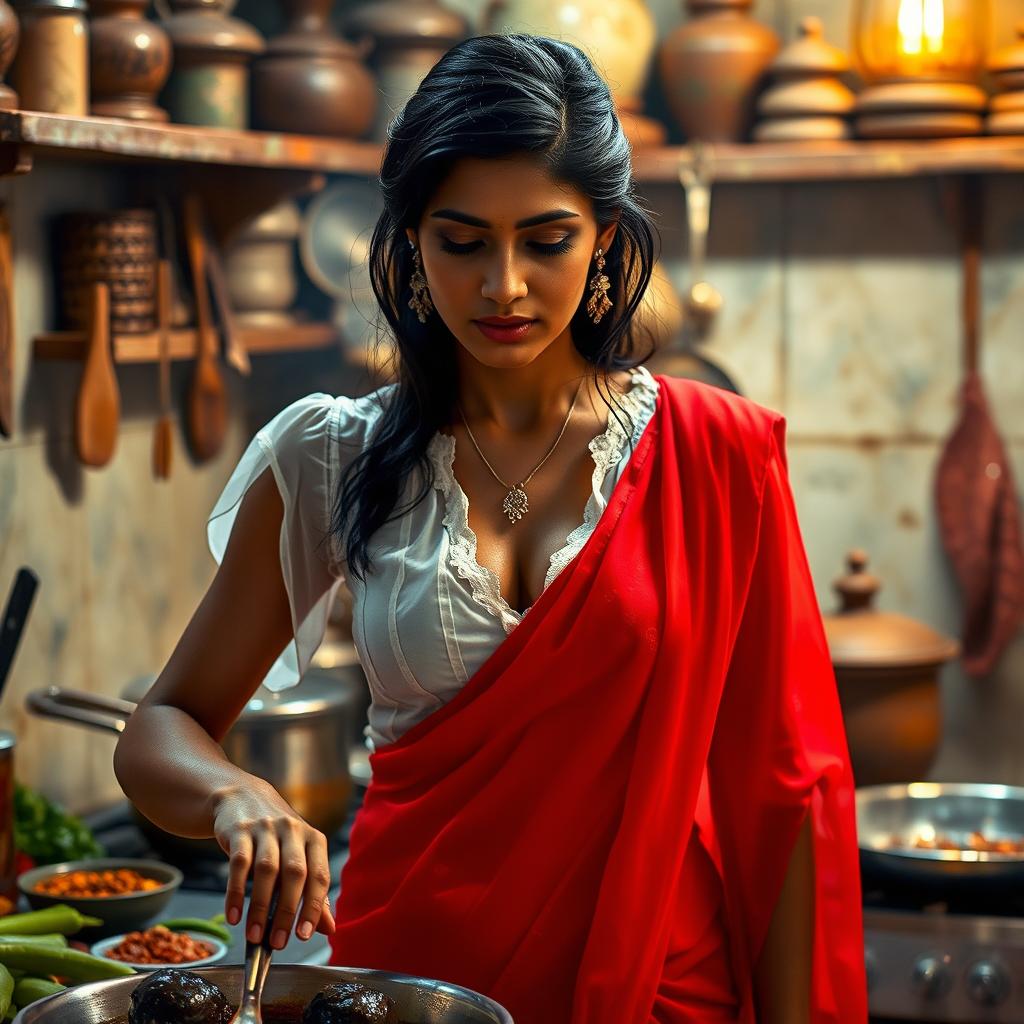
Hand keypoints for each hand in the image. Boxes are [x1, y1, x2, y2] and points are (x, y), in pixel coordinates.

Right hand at [211, 779, 335, 948]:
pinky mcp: (240, 831)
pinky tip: (233, 916)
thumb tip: (329, 928)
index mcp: (314, 839)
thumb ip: (313, 892)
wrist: (243, 797)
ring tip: (255, 936)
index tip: (304, 935)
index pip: (319, 875)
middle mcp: (293, 830)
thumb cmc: (276, 837)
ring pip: (266, 870)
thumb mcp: (298, 857)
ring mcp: (266, 828)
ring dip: (261, 907)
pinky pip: (238, 864)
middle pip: (295, 873)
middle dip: (288, 911)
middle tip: (278, 942)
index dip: (314, 906)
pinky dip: (236, 893)